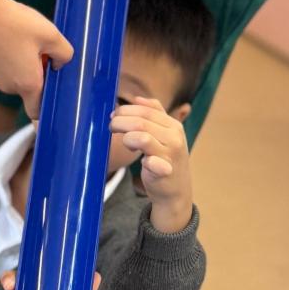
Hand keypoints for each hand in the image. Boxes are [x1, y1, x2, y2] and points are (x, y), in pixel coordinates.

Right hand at [0, 0, 71, 118]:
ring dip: (13, 64)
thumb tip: (58, 64)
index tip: (46, 91)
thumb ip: (64, 54)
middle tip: (34, 48)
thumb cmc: (16, 22)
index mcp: (28, 83)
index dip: (43, 105)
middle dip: (31, 72)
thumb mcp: (52, 34)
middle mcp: (6, 86)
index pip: (36, 111)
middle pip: (23, 88)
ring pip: (7, 76)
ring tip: (14, 38)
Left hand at [111, 96, 191, 229]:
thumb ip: (155, 114)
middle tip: (111, 127)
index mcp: (174, 125)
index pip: (146, 110)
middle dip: (121, 122)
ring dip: (127, 139)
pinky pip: (150, 162)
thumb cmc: (165, 160)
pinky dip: (144, 162)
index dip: (126, 110)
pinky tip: (143, 163)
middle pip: (141, 122)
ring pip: (141, 137)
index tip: (114, 115)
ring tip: (127, 145)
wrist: (176, 190)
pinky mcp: (165, 172)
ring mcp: (171, 155)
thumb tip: (138, 99)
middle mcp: (175, 137)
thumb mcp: (165, 134)